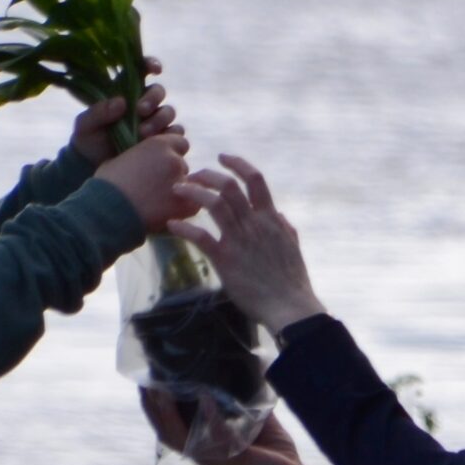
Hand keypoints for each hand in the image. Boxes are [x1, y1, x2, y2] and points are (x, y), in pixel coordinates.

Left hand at [69, 58, 169, 164]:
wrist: (94, 168)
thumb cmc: (89, 140)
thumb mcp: (85, 125)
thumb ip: (98, 111)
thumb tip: (121, 102)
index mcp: (125, 92)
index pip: (141, 71)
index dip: (151, 64)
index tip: (155, 70)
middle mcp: (143, 104)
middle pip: (158, 92)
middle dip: (152, 99)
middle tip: (140, 111)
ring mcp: (155, 122)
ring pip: (169, 112)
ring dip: (159, 120)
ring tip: (142, 134)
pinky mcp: (163, 141)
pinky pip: (176, 134)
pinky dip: (170, 137)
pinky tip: (156, 144)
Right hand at [96, 127, 196, 231]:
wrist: (109, 211)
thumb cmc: (108, 184)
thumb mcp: (120, 158)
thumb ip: (139, 155)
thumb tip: (141, 160)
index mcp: (159, 144)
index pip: (179, 143)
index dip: (171, 153)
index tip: (161, 164)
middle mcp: (174, 160)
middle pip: (182, 165)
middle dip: (173, 174)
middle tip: (157, 187)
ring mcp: (182, 183)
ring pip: (188, 186)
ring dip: (178, 191)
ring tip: (158, 202)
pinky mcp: (186, 205)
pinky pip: (191, 206)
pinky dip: (182, 209)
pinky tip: (166, 213)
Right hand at [139, 391, 342, 464]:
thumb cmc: (273, 450)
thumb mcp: (251, 418)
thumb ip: (239, 398)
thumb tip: (236, 365)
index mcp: (202, 446)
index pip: (167, 427)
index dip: (152, 408)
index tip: (144, 382)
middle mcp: (202, 455)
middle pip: (164, 432)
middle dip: (151, 408)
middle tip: (144, 382)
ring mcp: (215, 460)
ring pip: (179, 437)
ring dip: (167, 412)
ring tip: (160, 388)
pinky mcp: (233, 461)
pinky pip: (216, 436)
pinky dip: (209, 415)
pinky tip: (205, 396)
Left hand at [169, 155, 325, 335]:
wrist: (289, 307)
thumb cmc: (292, 282)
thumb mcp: (293, 248)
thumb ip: (285, 228)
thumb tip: (278, 214)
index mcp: (271, 219)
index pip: (255, 180)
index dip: (238, 163)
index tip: (222, 157)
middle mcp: (254, 224)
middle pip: (228, 186)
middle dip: (207, 175)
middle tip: (192, 176)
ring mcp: (239, 240)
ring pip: (213, 204)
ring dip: (192, 192)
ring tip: (177, 190)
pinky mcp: (225, 259)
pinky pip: (200, 236)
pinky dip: (184, 227)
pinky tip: (172, 224)